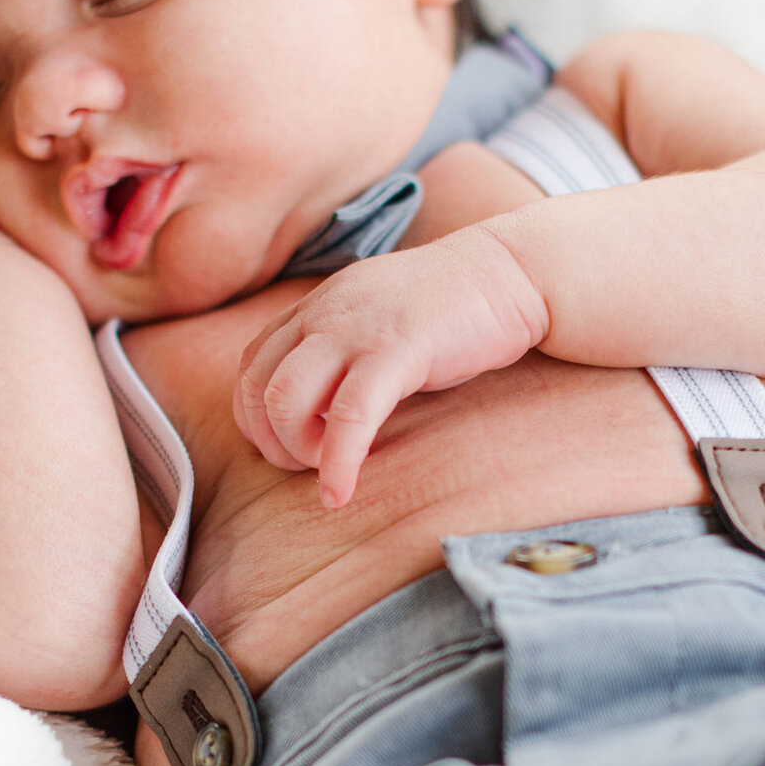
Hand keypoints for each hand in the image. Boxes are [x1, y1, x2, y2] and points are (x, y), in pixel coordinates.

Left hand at [233, 225, 548, 508]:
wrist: (513, 271)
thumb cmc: (453, 308)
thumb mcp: (378, 320)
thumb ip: (341, 350)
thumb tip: (318, 405)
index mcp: (317, 307)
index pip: (251, 366)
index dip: (257, 419)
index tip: (290, 448)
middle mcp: (324, 313)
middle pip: (257, 387)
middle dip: (271, 443)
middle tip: (309, 467)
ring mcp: (357, 329)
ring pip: (286, 399)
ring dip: (296, 451)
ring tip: (329, 473)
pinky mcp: (397, 349)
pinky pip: (349, 416)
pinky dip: (337, 463)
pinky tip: (340, 494)